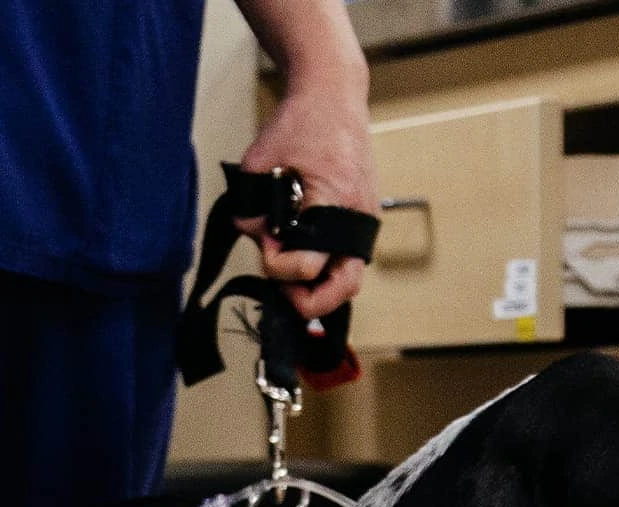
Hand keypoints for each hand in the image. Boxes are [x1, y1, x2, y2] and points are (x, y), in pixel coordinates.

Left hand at [239, 80, 377, 320]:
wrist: (332, 96)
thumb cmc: (298, 123)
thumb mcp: (259, 165)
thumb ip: (253, 212)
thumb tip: (261, 245)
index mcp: (333, 199)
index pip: (308, 264)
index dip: (278, 266)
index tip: (266, 248)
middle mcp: (357, 213)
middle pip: (343, 288)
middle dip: (307, 297)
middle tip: (283, 288)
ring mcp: (365, 216)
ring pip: (348, 278)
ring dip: (318, 285)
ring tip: (290, 271)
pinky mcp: (364, 215)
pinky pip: (347, 257)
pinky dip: (326, 265)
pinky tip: (300, 253)